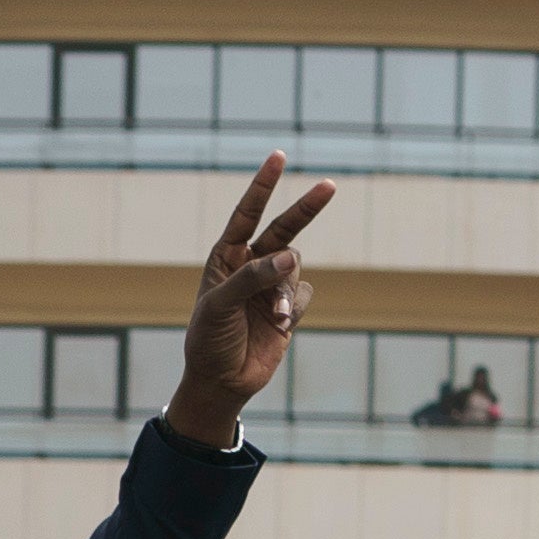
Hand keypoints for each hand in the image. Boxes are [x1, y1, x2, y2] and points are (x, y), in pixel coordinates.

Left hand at [163, 159, 333, 445]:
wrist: (221, 382)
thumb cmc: (209, 341)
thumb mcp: (221, 306)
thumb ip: (253, 278)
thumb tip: (290, 258)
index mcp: (226, 256)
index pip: (247, 213)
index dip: (262, 186)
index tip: (278, 157)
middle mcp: (250, 265)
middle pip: (284, 229)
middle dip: (306, 208)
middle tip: (329, 186)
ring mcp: (271, 286)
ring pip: (295, 268)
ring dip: (287, 291)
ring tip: (274, 317)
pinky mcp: (288, 309)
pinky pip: (304, 294)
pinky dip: (294, 308)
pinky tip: (280, 326)